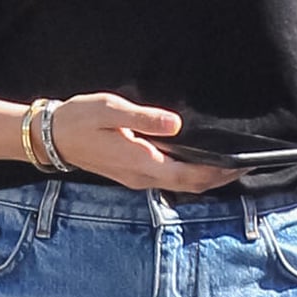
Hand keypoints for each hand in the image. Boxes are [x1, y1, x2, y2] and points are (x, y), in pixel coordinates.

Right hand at [44, 93, 240, 192]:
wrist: (50, 137)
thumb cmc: (80, 119)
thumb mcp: (112, 110)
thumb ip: (145, 118)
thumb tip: (175, 123)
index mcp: (142, 163)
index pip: (190, 176)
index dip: (219, 173)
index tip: (242, 165)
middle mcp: (143, 177)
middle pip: (191, 185)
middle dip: (220, 178)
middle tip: (246, 165)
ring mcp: (137, 179)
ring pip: (181, 186)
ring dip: (206, 179)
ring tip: (230, 164)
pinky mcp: (132, 174)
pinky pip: (169, 180)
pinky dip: (189, 175)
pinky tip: (198, 163)